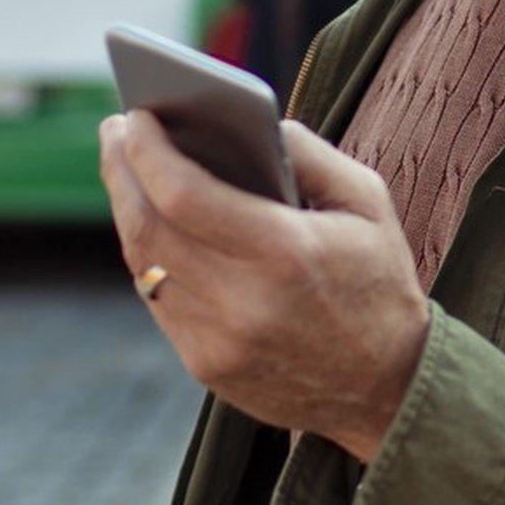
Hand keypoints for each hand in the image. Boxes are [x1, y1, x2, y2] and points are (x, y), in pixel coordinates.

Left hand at [99, 111, 427, 460]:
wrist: (389, 389)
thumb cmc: (379, 283)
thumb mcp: (367, 202)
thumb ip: (308, 151)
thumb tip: (242, 122)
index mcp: (286, 254)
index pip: (183, 195)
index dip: (147, 151)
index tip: (133, 115)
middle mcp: (243, 303)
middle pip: (148, 227)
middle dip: (121, 170)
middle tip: (115, 130)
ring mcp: (218, 341)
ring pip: (144, 263)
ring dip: (127, 210)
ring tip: (125, 169)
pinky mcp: (205, 366)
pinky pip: (158, 297)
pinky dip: (149, 253)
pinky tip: (150, 222)